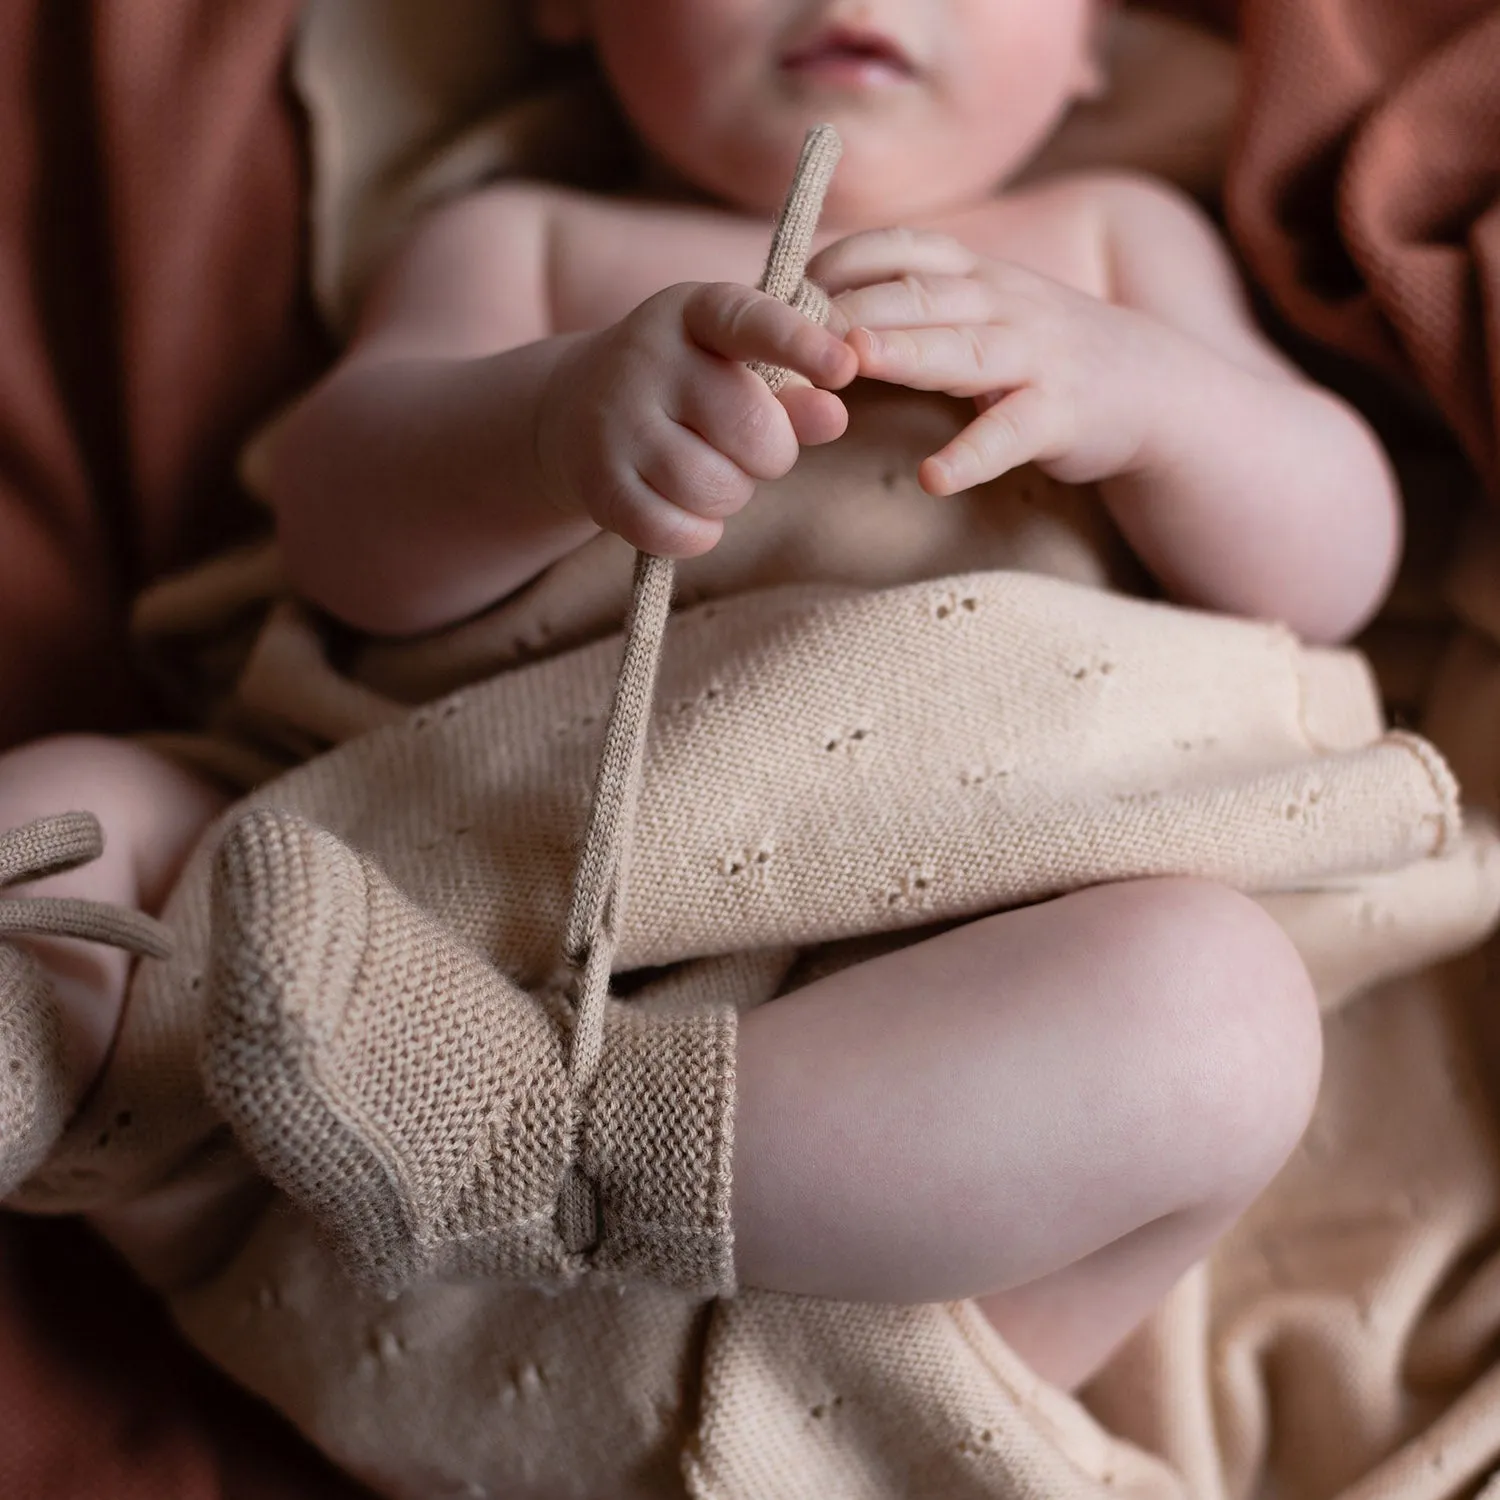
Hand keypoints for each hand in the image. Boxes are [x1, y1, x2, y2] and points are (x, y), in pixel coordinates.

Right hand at [536, 282, 855, 556]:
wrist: (574, 410)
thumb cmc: (687, 389)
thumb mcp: (739, 371)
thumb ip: (794, 393)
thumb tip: (834, 416)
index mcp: (693, 312)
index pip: (749, 321)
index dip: (799, 345)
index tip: (843, 367)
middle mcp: (647, 357)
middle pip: (750, 428)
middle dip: (773, 455)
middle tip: (754, 452)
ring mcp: (615, 420)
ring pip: (714, 487)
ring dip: (732, 497)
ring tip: (714, 475)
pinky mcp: (598, 482)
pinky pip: (675, 531)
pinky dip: (697, 535)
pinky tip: (689, 513)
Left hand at [809, 228, 1166, 495]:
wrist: (1155, 388)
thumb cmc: (1043, 353)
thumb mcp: (982, 311)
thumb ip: (915, 305)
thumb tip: (820, 309)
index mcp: (976, 275)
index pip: (902, 248)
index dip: (843, 262)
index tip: (784, 287)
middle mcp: (1003, 303)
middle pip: (918, 295)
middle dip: (851, 308)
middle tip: (786, 330)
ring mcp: (1036, 356)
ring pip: (962, 349)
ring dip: (905, 352)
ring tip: (852, 363)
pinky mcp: (1062, 414)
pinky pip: (1012, 433)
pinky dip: (973, 454)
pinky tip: (935, 476)